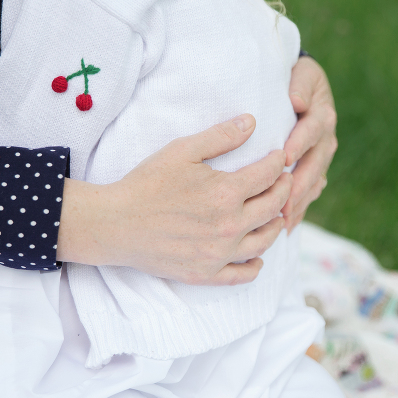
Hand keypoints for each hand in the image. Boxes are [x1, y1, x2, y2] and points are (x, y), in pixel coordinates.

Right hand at [56, 114, 292, 285]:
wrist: (115, 224)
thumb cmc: (145, 183)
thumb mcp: (181, 150)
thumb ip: (220, 136)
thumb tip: (252, 122)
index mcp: (226, 193)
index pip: (268, 175)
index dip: (277, 163)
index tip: (277, 158)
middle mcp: (229, 226)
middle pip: (273, 207)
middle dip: (283, 189)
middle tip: (282, 182)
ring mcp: (219, 254)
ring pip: (264, 241)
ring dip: (275, 224)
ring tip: (275, 215)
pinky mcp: (206, 274)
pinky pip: (243, 275)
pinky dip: (256, 265)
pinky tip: (257, 256)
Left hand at [281, 56, 337, 231]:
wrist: (304, 87)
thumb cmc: (296, 78)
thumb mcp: (302, 73)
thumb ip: (300, 86)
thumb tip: (297, 101)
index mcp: (322, 115)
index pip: (310, 131)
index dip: (299, 144)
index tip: (284, 157)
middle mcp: (326, 140)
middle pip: (314, 165)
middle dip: (299, 185)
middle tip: (283, 203)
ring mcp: (322, 158)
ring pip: (314, 183)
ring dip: (300, 202)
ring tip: (283, 221)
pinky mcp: (316, 171)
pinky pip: (310, 193)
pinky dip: (301, 209)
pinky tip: (287, 227)